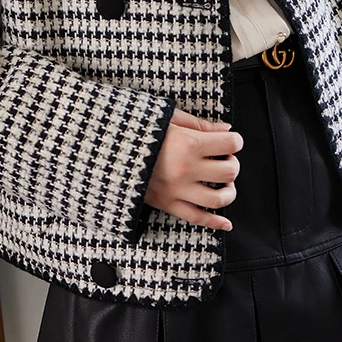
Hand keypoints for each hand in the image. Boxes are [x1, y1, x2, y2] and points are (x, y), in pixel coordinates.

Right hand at [143, 107, 242, 230]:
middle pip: (229, 172)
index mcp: (188, 143)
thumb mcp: (168, 118)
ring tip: (224, 184)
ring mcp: (177, 190)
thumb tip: (226, 130)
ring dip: (228, 192)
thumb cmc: (138, 129)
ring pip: (219, 199)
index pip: (230, 144)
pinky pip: (196, 218)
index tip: (230, 141)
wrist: (106, 149)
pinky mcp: (166, 204)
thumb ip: (199, 124)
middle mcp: (185, 168)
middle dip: (232, 164)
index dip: (235, 141)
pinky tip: (225, 223)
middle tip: (223, 159)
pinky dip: (215, 223)